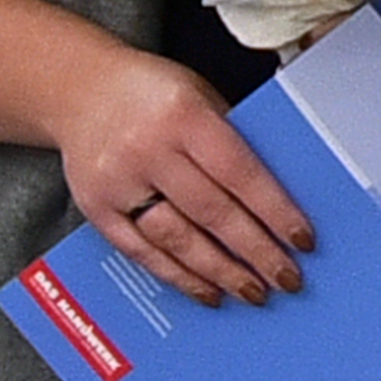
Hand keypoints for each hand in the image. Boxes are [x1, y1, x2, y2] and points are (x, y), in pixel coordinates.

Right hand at [54, 46, 313, 307]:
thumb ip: (233, 141)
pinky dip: (178, 275)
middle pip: (212, 212)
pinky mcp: (96, 208)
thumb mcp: (201, 96)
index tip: (303, 241)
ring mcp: (118, 181)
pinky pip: (142, 252)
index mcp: (183, 115)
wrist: (77, 88)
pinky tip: (206, 289)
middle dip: (256, 252)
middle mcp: (147, 149)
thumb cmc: (152, 93)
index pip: (240, 173)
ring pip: (177, 239)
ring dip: (220, 272)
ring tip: (253, 291)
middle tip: (287, 279)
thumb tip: (277, 200)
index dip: (275, 212)